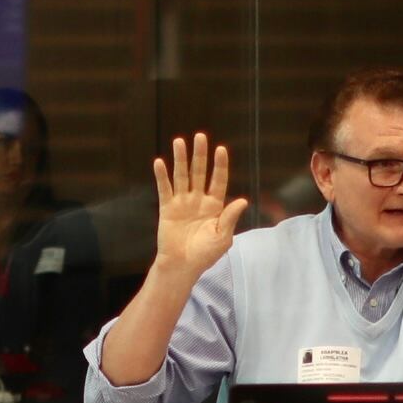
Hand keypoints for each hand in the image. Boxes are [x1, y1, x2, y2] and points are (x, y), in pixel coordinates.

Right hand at [151, 132, 249, 288]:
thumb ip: (230, 217)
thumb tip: (242, 200)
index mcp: (215, 206)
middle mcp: (198, 200)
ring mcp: (182, 203)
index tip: (221, 149)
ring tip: (179, 141)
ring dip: (180, 159)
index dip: (220, 166)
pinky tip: (160, 162)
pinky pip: (164, 189)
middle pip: (199, 172)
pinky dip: (162, 176)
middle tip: (200, 136)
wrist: (182, 266)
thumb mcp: (223, 237)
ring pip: (182, 176)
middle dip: (200, 155)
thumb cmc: (205, 255)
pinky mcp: (167, 208)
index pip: (218, 180)